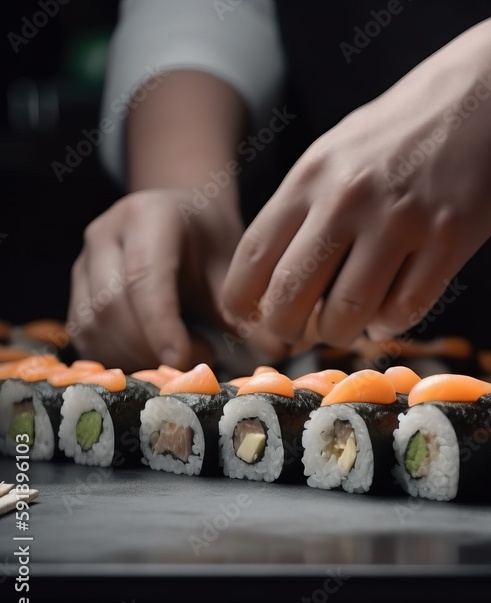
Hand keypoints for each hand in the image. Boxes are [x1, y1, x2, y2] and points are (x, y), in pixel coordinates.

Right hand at [68, 189, 285, 369]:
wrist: (182, 215)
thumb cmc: (211, 241)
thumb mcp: (233, 265)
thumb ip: (247, 307)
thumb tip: (277, 350)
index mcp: (149, 216)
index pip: (145, 276)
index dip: (161, 325)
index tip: (183, 362)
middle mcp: (105, 232)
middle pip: (113, 304)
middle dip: (151, 346)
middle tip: (199, 360)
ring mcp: (83, 259)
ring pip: (93, 322)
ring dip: (135, 355)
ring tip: (184, 355)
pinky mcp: (75, 287)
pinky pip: (84, 333)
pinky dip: (117, 356)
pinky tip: (155, 357)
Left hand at [221, 43, 490, 345]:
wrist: (477, 102)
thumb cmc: (398, 136)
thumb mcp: (334, 155)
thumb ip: (303, 210)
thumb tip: (273, 285)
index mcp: (311, 177)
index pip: (254, 257)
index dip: (243, 303)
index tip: (253, 319)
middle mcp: (349, 199)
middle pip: (293, 295)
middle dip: (287, 329)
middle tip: (296, 334)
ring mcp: (401, 221)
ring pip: (350, 312)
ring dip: (342, 332)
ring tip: (348, 326)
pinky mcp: (448, 239)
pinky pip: (406, 308)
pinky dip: (391, 324)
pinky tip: (389, 314)